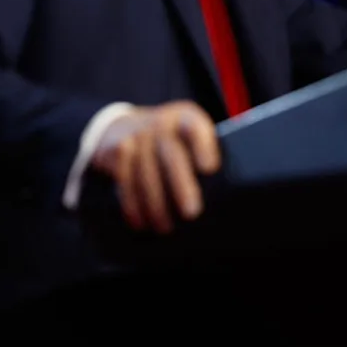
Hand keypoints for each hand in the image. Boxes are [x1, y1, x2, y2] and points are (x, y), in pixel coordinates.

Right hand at [90, 101, 219, 233]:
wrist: (123, 126)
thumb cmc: (171, 142)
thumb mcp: (189, 136)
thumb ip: (206, 155)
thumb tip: (230, 195)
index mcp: (186, 117)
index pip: (194, 126)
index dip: (202, 145)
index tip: (210, 169)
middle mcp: (160, 123)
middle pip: (170, 153)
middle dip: (180, 184)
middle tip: (192, 213)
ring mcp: (136, 135)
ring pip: (145, 171)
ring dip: (154, 203)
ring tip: (166, 228)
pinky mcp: (116, 149)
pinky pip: (123, 179)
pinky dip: (131, 203)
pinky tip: (140, 222)